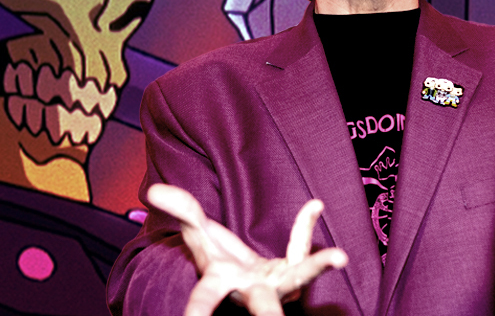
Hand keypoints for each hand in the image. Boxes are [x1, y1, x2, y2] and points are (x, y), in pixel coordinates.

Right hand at [146, 184, 349, 315]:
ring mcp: (277, 283)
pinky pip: (301, 247)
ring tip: (340, 258)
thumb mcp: (197, 233)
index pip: (205, 300)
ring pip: (299, 277)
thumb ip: (181, 211)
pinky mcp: (294, 270)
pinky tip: (314, 206)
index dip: (197, 313)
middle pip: (261, 303)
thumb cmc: (216, 258)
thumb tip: (154, 191)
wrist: (240, 273)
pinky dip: (305, 227)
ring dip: (318, 267)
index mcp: (222, 285)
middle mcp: (252, 290)